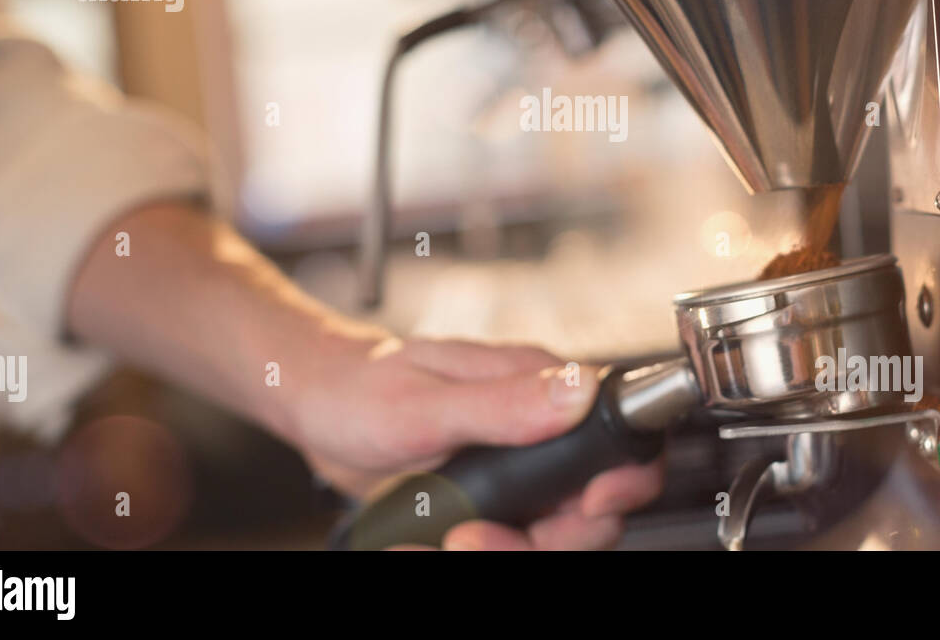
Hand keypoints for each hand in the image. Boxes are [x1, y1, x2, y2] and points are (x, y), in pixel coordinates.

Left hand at [284, 328, 663, 549]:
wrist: (317, 408)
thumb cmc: (362, 386)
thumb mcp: (426, 400)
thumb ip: (503, 402)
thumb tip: (579, 389)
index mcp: (538, 389)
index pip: (618, 439)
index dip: (621, 481)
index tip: (588, 506)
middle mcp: (538, 434)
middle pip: (591, 510)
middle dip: (548, 539)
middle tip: (475, 536)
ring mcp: (516, 475)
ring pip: (551, 539)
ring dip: (506, 553)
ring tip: (447, 540)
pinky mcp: (491, 504)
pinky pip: (511, 545)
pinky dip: (482, 553)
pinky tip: (434, 543)